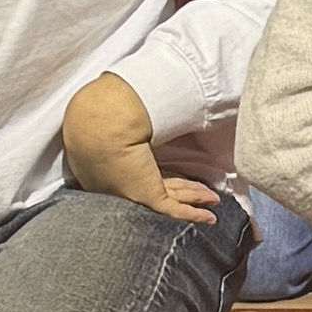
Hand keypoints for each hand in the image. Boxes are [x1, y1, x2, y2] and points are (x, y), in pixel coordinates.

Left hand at [61, 70, 220, 220]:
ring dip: (195, 198)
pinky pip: (176, 210)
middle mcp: (118, 187)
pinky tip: (209, 217)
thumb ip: (114, 113)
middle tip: (199, 195)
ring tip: (213, 200)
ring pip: (173, 197)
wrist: (99, 122)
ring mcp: (133, 193)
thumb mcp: (104, 115)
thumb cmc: (98, 114)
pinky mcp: (147, 195)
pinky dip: (194, 215)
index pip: (138, 175)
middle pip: (158, 190)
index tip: (175, 180)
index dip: (161, 177)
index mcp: (106, 167)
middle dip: (183, 194)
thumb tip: (117, 93)